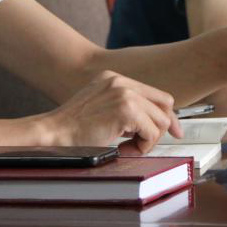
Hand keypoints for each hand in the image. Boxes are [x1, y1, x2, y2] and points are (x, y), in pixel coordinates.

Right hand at [41, 70, 181, 151]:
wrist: (54, 133)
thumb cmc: (73, 128)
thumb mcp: (100, 107)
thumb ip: (124, 107)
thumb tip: (151, 122)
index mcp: (115, 79)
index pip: (156, 94)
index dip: (166, 115)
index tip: (173, 131)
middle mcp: (122, 82)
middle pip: (165, 104)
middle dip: (162, 128)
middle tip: (146, 144)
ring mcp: (124, 94)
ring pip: (161, 121)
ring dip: (148, 140)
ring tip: (127, 146)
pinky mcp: (126, 110)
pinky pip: (152, 132)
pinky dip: (142, 146)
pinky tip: (124, 148)